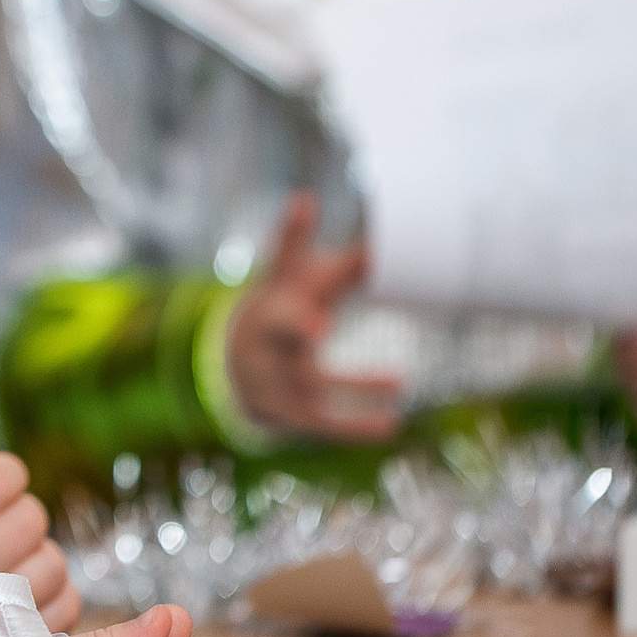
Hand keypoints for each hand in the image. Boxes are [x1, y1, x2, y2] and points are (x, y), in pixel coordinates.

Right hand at [223, 193, 401, 440]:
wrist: (237, 364)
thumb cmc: (284, 311)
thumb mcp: (302, 284)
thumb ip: (344, 264)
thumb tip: (388, 238)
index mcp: (276, 295)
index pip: (283, 263)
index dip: (292, 238)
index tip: (303, 209)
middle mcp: (269, 337)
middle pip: (279, 330)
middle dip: (296, 327)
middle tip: (320, 324)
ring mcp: (273, 377)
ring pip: (311, 382)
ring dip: (354, 383)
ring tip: (400, 381)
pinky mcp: (287, 412)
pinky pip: (321, 423)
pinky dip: (353, 427)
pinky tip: (389, 426)